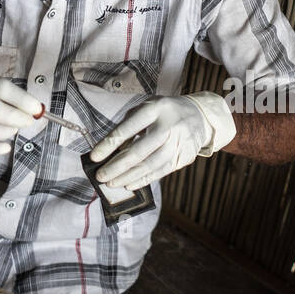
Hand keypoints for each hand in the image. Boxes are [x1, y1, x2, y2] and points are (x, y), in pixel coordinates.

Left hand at [88, 92, 235, 188]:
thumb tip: (109, 152)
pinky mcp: (185, 156)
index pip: (128, 128)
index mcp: (156, 109)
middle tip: (101, 176)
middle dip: (117, 166)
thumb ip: (129, 126)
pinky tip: (130, 184)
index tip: (94, 157)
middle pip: (140, 151)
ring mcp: (180, 142)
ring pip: (151, 165)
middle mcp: (170, 125)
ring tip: (112, 183)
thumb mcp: (147, 108)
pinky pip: (161, 171)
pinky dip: (144, 179)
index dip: (109, 144)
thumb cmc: (165, 112)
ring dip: (129, 177)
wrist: (200, 116)